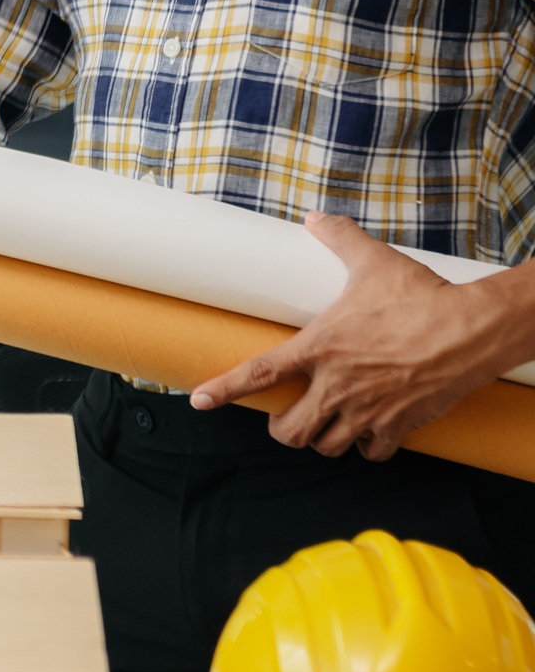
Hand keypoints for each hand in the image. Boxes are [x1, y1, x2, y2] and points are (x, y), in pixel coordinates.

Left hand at [191, 212, 532, 459]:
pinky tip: (369, 432)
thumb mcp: (374, 261)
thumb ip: (340, 240)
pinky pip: (371, 453)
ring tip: (327, 424)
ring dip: (323, 438)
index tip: (199, 401)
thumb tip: (315, 218)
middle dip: (283, 428)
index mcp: (320, 348)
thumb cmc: (421, 296)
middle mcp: (337, 386)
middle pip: (290, 430)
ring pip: (327, 446)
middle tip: (288, 416)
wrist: (473, 329)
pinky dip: (367, 447)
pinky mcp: (399, 426)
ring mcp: (367, 411)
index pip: (259, 373)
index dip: (224, 389)